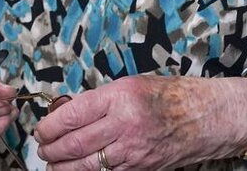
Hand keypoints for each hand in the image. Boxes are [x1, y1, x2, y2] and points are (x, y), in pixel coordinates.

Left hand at [33, 73, 246, 170]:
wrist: (205, 116)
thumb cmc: (169, 95)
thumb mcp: (130, 85)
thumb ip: (100, 100)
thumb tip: (69, 112)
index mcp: (119, 97)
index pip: (73, 114)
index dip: (50, 125)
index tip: (41, 129)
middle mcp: (124, 124)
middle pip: (76, 143)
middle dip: (52, 149)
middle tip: (42, 149)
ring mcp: (133, 149)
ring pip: (87, 164)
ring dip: (64, 167)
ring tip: (51, 165)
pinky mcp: (141, 167)